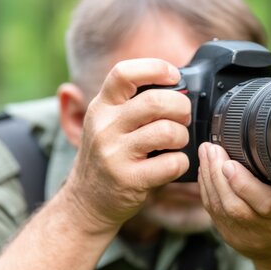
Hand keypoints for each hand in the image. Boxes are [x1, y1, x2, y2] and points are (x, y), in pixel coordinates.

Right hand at [64, 59, 190, 233]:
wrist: (86, 201)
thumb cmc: (110, 155)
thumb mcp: (110, 122)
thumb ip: (134, 103)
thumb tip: (178, 85)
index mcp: (102, 106)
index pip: (124, 73)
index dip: (155, 68)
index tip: (174, 76)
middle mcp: (105, 126)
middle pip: (156, 101)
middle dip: (181, 106)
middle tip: (184, 116)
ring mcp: (115, 154)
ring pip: (168, 131)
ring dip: (183, 136)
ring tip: (178, 142)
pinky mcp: (129, 179)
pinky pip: (172, 163)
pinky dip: (182, 162)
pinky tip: (175, 163)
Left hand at [197, 142, 270, 262]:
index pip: (267, 204)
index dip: (244, 185)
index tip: (230, 163)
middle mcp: (267, 229)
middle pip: (235, 205)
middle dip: (218, 174)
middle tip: (212, 148)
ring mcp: (246, 235)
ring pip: (220, 208)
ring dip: (209, 178)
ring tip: (206, 152)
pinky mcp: (229, 235)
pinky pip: (213, 211)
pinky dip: (206, 188)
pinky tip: (204, 168)